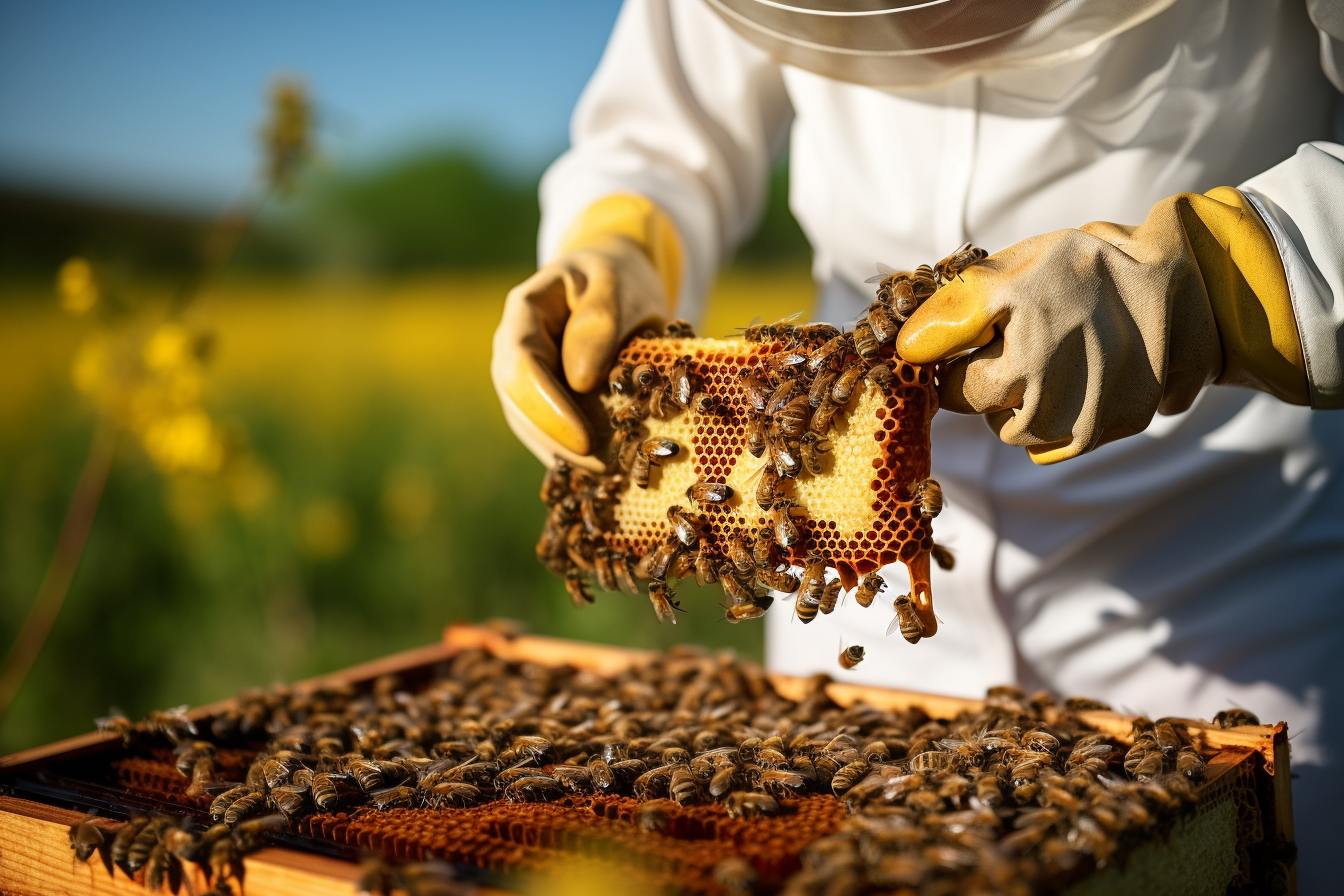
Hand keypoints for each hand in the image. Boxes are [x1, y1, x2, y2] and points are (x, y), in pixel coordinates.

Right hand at [491, 195, 681, 470]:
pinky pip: (549, 434)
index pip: (521, 366)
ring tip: (611, 473)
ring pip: (530, 427)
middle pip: (519, 405)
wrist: (616, 283)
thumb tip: (580, 379)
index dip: (548, 408)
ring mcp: (523, 378)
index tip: (584, 440)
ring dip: (566, 455)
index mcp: (524, 312)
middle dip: (558, 441)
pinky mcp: (543, 401)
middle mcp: (512, 349)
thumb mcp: (617, 285)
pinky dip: (575, 455)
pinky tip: (605, 471)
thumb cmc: (618, 279)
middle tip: (604, 468)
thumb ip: (599, 323)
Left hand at [896, 188, 1306, 463]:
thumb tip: (906, 351)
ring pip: (1023, 432)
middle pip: (987, 415)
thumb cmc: (1085, 269)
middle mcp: (1051, 407)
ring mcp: (1088, 424)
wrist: (1185, 282)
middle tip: (1024, 341)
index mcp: (1018, 365)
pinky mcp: (1118, 430)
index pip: (952, 391)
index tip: (980, 340)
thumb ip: (951, 312)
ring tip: (1056, 354)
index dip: (961, 362)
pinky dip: (1063, 413)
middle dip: (993, 381)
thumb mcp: (1010, 270)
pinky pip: (1062, 440)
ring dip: (1026, 401)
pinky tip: (1082, 375)